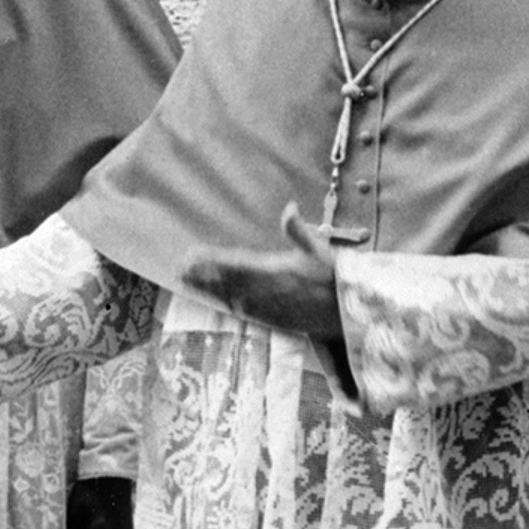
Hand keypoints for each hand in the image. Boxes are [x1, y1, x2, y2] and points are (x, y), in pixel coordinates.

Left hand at [180, 203, 339, 337]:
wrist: (348, 310)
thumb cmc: (334, 276)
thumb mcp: (318, 248)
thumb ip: (298, 230)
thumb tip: (289, 208)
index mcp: (274, 270)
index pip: (234, 264)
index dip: (211, 261)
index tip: (192, 256)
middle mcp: (267, 291)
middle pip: (227, 283)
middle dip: (203, 276)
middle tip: (180, 271)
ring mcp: (270, 308)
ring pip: (233, 298)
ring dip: (212, 290)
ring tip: (192, 284)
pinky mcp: (277, 321)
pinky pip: (247, 312)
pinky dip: (231, 305)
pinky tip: (223, 301)